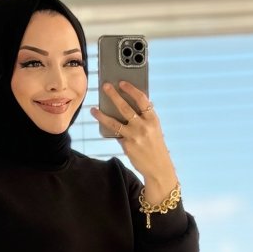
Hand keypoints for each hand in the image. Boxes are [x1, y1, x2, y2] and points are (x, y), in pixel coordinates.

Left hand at [91, 80, 178, 198]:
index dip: (131, 89)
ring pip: (114, 122)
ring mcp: (134, 136)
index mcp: (153, 119)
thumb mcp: (155, 130)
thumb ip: (144, 118)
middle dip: (113, 95)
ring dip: (102, 114)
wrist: (158, 168)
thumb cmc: (155, 147)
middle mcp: (144, 126)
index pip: (142, 99)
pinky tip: (101, 122)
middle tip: (105, 86)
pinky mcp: (127, 146)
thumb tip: (129, 106)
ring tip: (94, 109)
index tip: (122, 83)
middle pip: (125, 107)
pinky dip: (108, 128)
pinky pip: (115, 134)